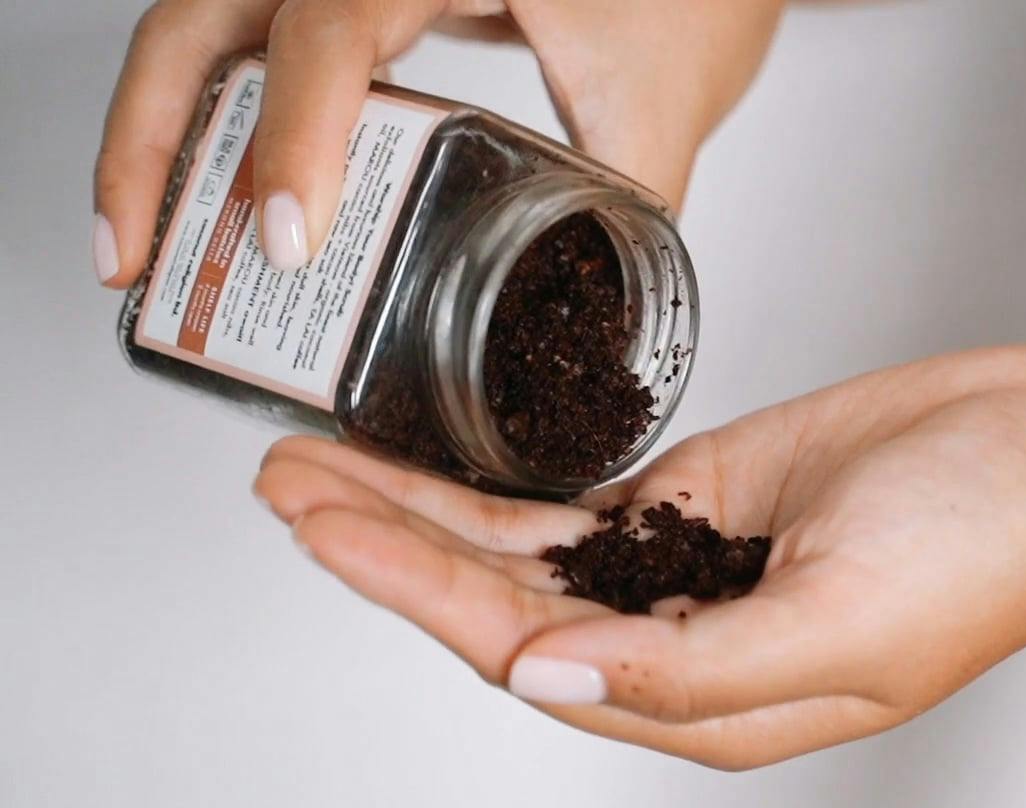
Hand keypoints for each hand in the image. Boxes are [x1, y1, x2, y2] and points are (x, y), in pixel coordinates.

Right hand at [93, 0, 780, 281]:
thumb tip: (581, 324)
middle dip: (153, 134)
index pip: (331, 23)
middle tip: (133, 256)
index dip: (295, 131)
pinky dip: (220, 112)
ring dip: (162, 127)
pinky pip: (255, 36)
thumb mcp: (659, 96)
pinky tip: (211, 195)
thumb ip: (615, 207)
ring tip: (140, 242)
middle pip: (209, 10)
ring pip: (208, 18)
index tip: (286, 237)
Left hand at [253, 345, 1025, 768]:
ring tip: (329, 460)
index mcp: (709, 703)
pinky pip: (582, 499)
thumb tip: (547, 675)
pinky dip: (506, 481)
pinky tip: (442, 461)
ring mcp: (692, 566)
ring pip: (528, 551)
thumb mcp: (842, 625)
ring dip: (429, 510)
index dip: (413, 593)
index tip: (327, 528)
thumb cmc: (992, 552)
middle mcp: (684, 643)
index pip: (526, 652)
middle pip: (502, 603)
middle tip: (290, 482)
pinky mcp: (710, 497)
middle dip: (390, 547)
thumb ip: (691, 665)